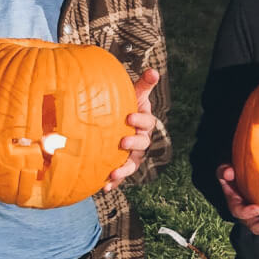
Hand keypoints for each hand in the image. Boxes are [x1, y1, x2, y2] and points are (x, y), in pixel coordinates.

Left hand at [104, 69, 158, 191]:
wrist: (116, 120)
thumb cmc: (126, 104)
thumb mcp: (134, 93)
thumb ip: (143, 84)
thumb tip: (154, 71)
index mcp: (144, 123)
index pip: (147, 122)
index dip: (140, 120)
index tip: (129, 117)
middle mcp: (141, 140)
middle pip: (142, 144)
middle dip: (133, 144)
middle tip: (122, 142)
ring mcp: (132, 154)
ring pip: (133, 164)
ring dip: (124, 169)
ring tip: (114, 173)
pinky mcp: (122, 165)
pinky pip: (120, 176)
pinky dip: (115, 182)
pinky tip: (105, 187)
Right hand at [217, 164, 258, 238]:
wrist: (245, 176)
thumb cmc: (235, 172)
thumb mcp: (227, 170)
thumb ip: (224, 171)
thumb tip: (229, 172)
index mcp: (236, 204)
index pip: (239, 212)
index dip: (247, 212)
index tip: (257, 208)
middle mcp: (248, 215)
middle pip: (257, 226)